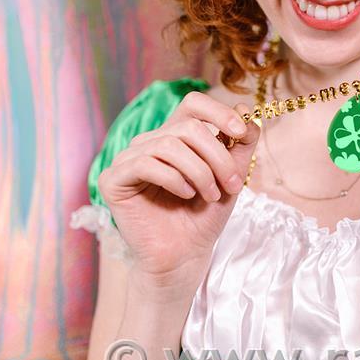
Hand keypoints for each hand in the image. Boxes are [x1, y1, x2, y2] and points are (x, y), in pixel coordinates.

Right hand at [96, 92, 259, 285]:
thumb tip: (246, 108)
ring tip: (212, 195)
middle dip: (217, 156)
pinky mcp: (113, 179)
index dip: (219, 112)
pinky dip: (173, 179)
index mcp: (175, 136)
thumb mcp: (232, 174)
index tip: (241, 134)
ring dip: (200, 171)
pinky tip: (185, 195)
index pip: (193, 103)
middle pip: (188, 127)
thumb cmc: (205, 216)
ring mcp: (128, 159)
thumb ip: (241, 142)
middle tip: (233, 184)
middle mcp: (149, 142)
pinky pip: (146, 164)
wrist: (185, 256)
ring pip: (169, 145)